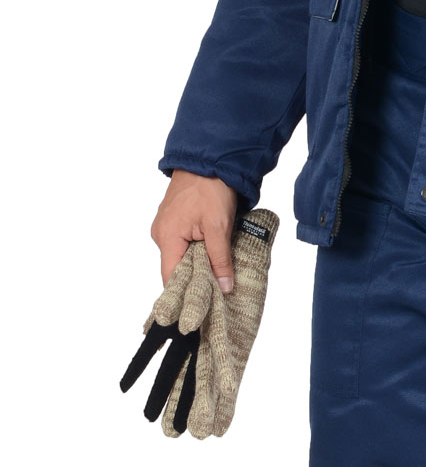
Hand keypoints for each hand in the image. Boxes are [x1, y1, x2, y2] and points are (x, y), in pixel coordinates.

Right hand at [151, 170, 238, 292]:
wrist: (209, 159)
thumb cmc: (211, 188)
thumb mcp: (219, 227)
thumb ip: (220, 259)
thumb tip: (224, 287)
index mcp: (167, 237)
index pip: (170, 278)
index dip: (185, 294)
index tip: (202, 307)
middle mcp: (161, 234)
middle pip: (175, 269)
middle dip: (195, 281)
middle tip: (216, 294)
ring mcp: (166, 226)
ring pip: (181, 256)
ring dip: (198, 265)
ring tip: (217, 277)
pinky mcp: (174, 220)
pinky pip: (182, 244)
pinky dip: (196, 252)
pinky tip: (212, 256)